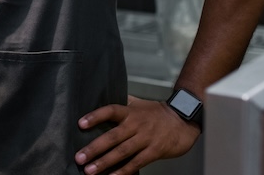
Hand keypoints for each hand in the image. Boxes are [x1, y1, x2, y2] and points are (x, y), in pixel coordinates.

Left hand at [74, 96, 200, 174]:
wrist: (183, 120)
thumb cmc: (157, 113)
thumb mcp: (138, 103)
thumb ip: (122, 102)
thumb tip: (102, 97)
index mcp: (130, 112)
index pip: (110, 111)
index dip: (95, 116)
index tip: (80, 124)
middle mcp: (136, 124)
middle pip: (112, 136)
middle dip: (94, 148)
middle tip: (79, 157)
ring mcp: (146, 138)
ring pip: (122, 151)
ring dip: (105, 162)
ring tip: (90, 170)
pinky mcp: (155, 151)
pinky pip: (137, 162)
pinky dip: (124, 170)